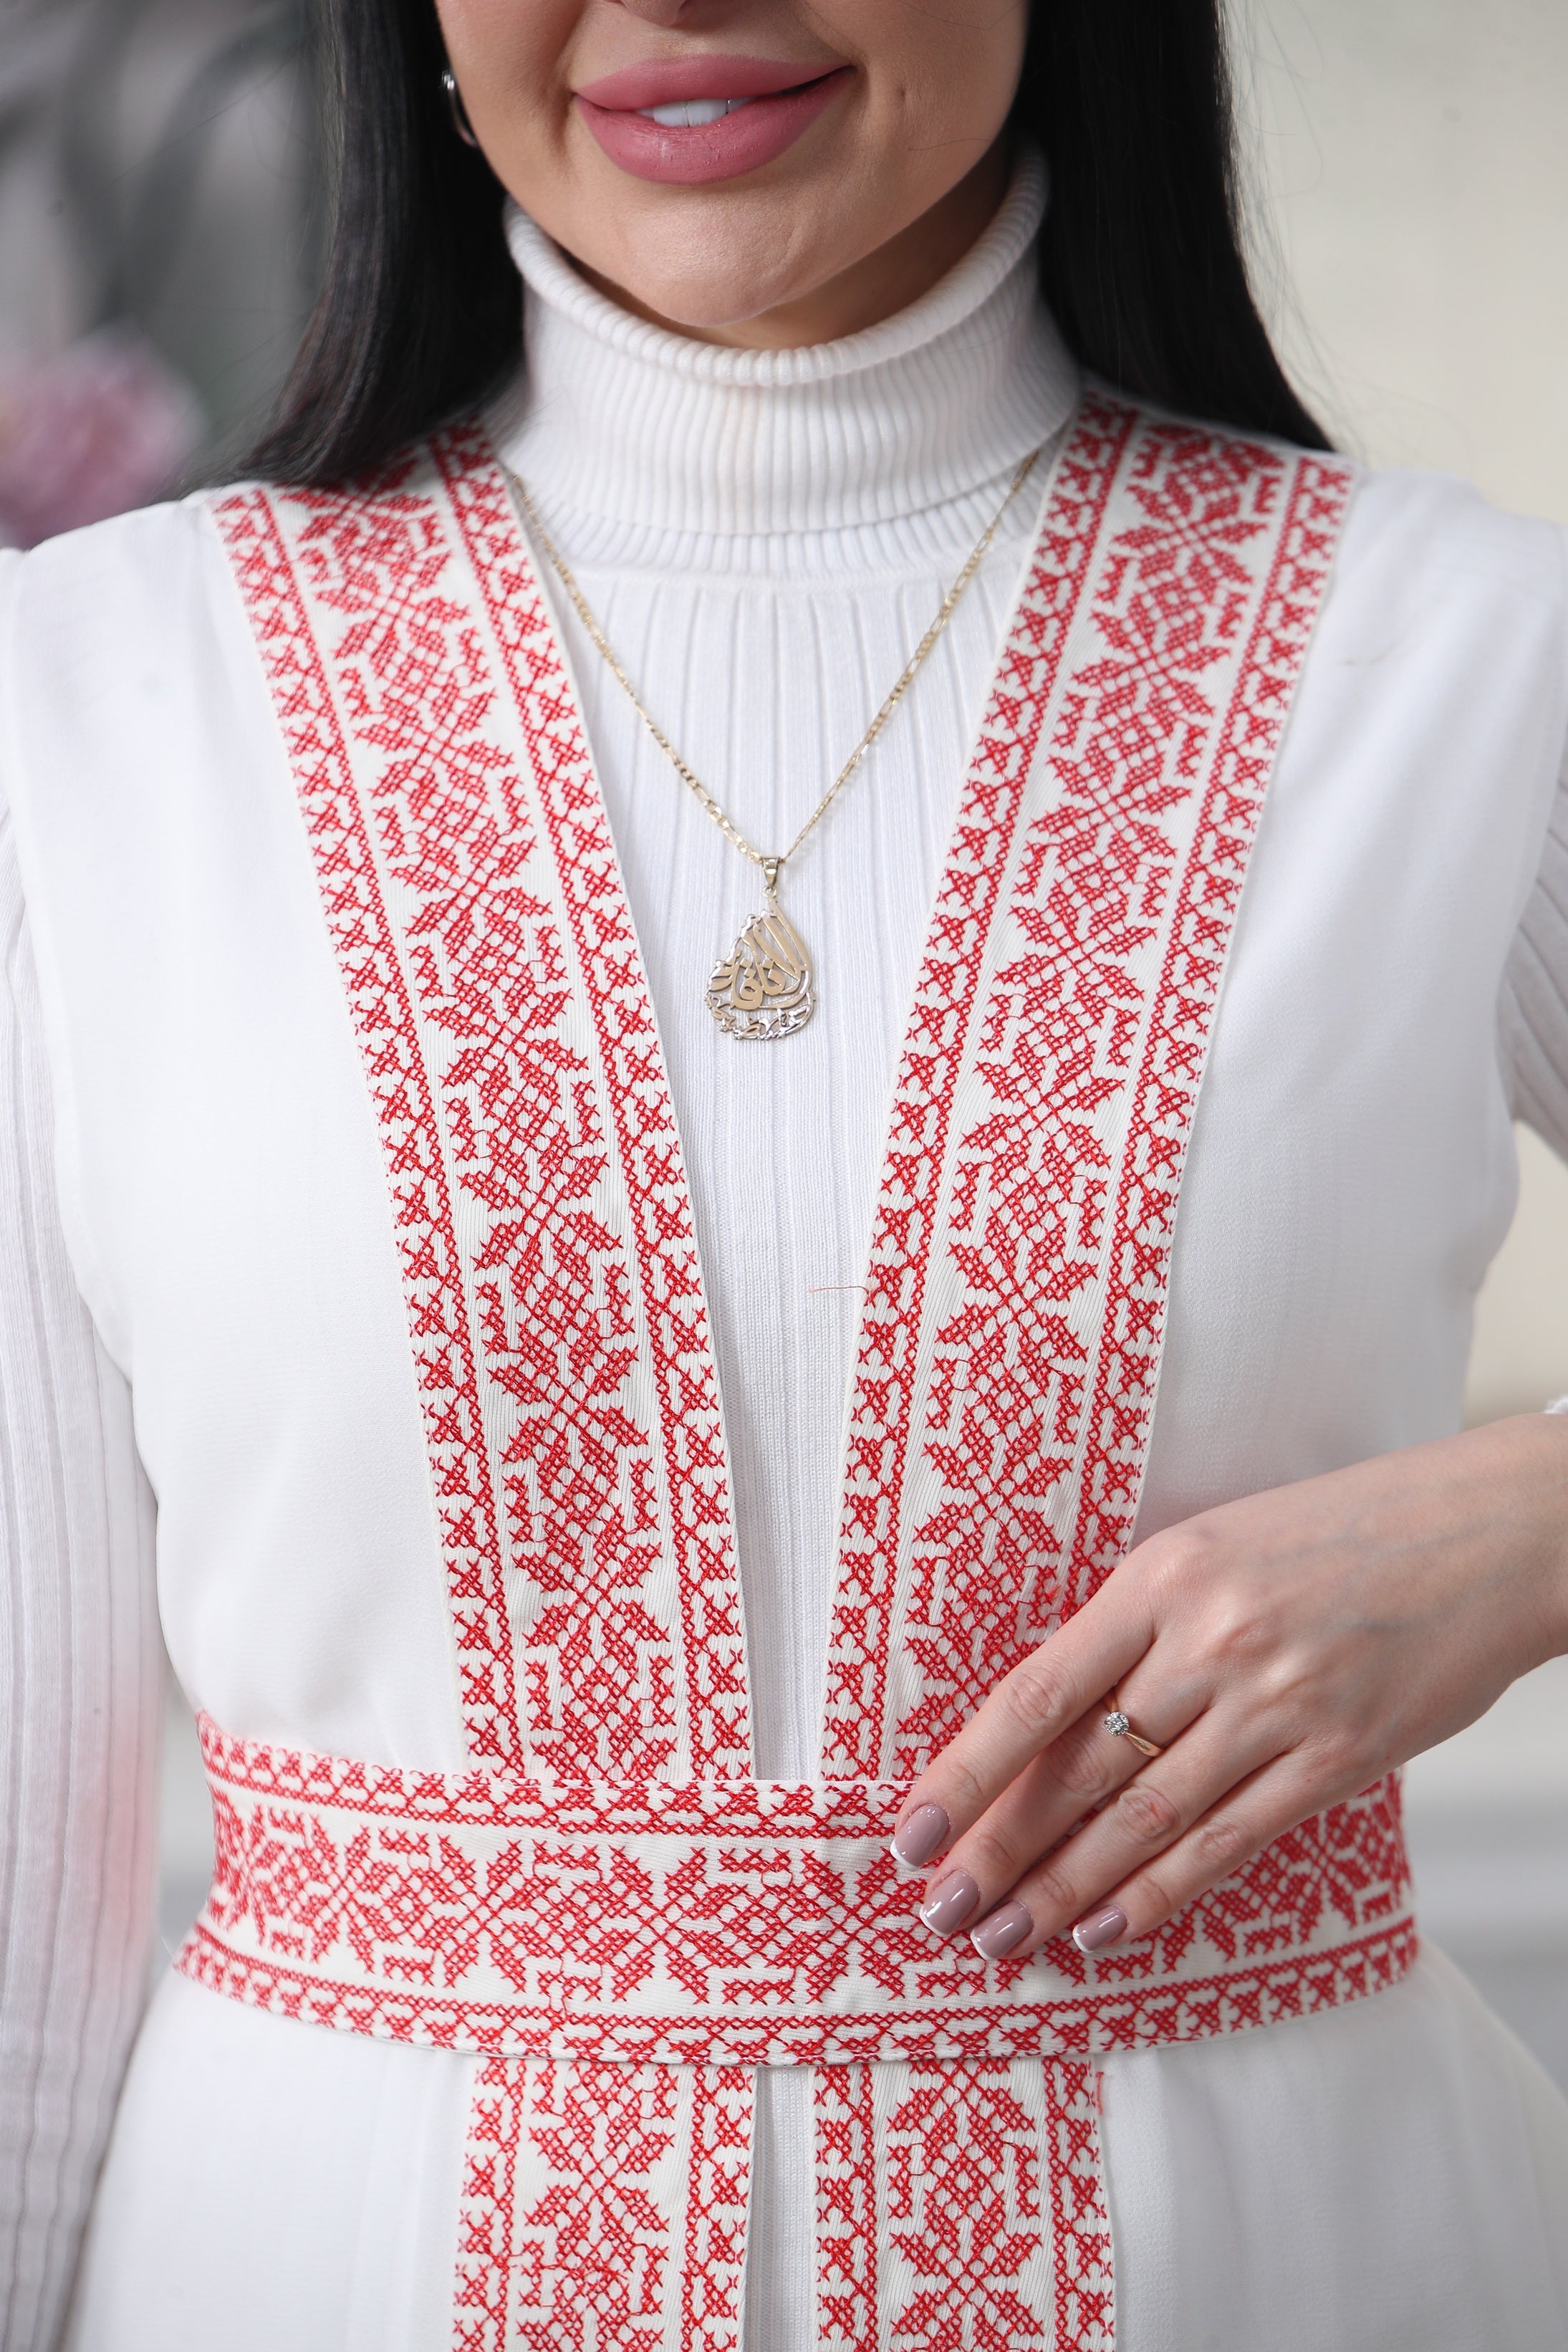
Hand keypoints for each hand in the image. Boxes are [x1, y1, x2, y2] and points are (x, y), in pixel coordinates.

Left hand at [889, 1414, 1567, 1960]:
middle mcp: (1212, 1641)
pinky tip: (1106, 1931)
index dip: (967, 1772)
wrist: (1484, 1531)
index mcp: (1164, 1576)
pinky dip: (1160, 1895)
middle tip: (942, 1914)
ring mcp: (1277, 1705)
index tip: (909, 1833)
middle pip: (1081, 1770)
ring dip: (1065, 1890)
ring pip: (1146, 1819)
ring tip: (1006, 1938)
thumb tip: (1049, 1727)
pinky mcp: (1338, 1758)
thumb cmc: (1335, 1533)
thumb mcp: (1215, 1547)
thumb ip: (1139, 1628)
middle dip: (1001, 1852)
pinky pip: (1229, 1841)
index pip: (1039, 1693)